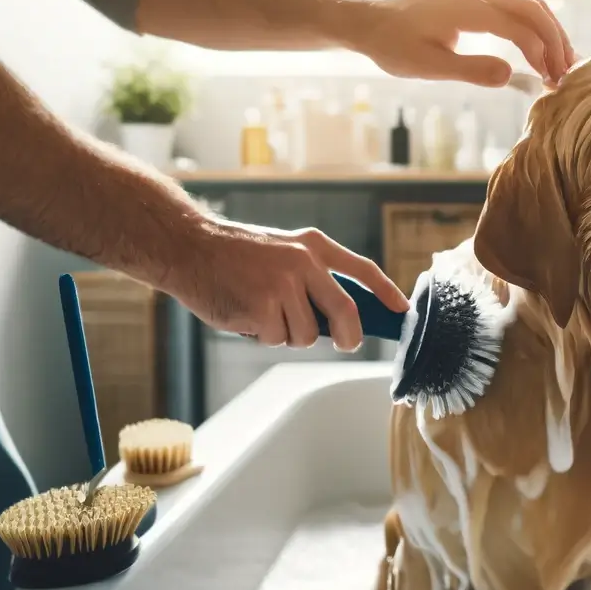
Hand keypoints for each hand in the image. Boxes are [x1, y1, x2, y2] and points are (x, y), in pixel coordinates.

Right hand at [172, 219, 408, 350]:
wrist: (188, 247)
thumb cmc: (233, 257)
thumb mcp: (281, 252)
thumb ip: (310, 278)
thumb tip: (340, 320)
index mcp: (312, 246)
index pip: (361, 270)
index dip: (386, 293)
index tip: (401, 311)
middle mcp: (304, 262)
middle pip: (346, 312)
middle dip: (350, 337)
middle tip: (346, 343)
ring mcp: (284, 285)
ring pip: (307, 335)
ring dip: (288, 335)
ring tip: (263, 313)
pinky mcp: (264, 307)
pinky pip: (277, 339)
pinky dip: (263, 336)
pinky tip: (246, 315)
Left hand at [343, 0, 576, 88]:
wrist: (368, 20)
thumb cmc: (393, 45)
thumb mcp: (428, 66)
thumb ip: (470, 70)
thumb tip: (510, 75)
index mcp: (468, 9)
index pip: (520, 27)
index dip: (542, 53)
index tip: (554, 81)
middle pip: (533, 8)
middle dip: (555, 40)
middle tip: (566, 73)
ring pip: (528, 3)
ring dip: (549, 31)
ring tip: (562, 62)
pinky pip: (515, 5)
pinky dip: (535, 25)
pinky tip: (540, 47)